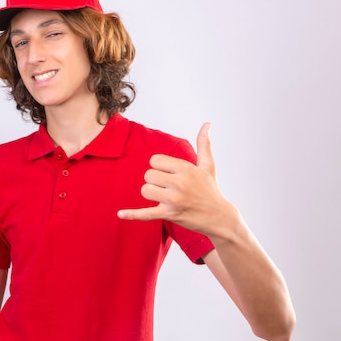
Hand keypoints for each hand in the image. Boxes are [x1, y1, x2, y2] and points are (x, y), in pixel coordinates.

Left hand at [117, 123, 237, 237]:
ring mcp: (173, 200)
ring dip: (151, 193)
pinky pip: (146, 213)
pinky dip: (132, 214)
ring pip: (145, 190)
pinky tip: (120, 213)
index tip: (169, 174)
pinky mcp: (169, 214)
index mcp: (185, 168)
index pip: (154, 160)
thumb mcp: (208, 165)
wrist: (219, 217)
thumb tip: (207, 124)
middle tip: (167, 187)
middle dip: (154, 181)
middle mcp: (179, 183)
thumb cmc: (211, 189)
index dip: (159, 167)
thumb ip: (203, 144)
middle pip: (148, 175)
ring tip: (164, 197)